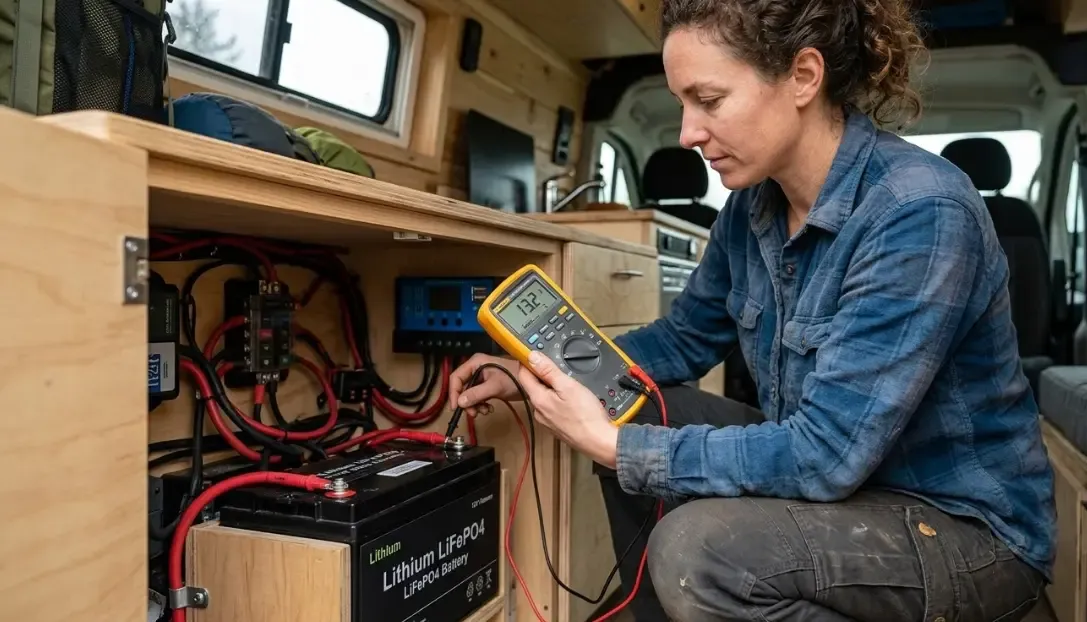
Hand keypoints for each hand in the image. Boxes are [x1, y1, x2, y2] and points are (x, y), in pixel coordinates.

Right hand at [448, 354, 523, 416]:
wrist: (533, 381)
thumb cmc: (515, 377)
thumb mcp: (495, 386)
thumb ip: (476, 394)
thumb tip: (461, 402)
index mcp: (475, 363)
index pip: (456, 377)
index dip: (454, 392)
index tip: (455, 407)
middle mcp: (476, 369)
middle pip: (462, 387)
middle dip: (466, 401)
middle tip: (473, 413)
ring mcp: (482, 378)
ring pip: (469, 394)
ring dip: (474, 405)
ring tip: (483, 411)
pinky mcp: (488, 386)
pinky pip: (478, 397)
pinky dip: (480, 404)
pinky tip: (488, 408)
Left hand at [518, 351, 618, 468]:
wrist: (599, 441)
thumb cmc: (585, 415)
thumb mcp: (568, 386)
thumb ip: (548, 371)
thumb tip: (532, 357)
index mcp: (538, 400)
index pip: (523, 375)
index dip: (527, 361)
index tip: (534, 352)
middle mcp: (539, 412)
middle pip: (534, 386)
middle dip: (542, 374)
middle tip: (556, 365)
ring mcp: (548, 421)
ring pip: (544, 398)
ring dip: (551, 388)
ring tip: (567, 382)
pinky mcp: (558, 427)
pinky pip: (553, 408)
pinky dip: (558, 400)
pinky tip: (572, 400)